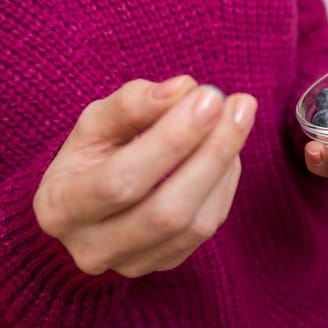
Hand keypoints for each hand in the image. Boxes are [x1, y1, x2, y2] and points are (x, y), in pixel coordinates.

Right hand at [33, 75, 256, 276]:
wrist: (91, 204)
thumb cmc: (92, 157)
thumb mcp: (96, 123)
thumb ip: (132, 103)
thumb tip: (182, 89)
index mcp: (62, 207)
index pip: (120, 181)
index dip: (170, 139)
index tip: (208, 97)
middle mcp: (94, 247)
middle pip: (165, 212)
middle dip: (211, 153)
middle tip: (241, 106)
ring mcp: (133, 263)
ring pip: (195, 225)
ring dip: (225, 165)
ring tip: (238, 119)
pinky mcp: (166, 262)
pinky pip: (208, 228)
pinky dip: (225, 184)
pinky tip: (228, 150)